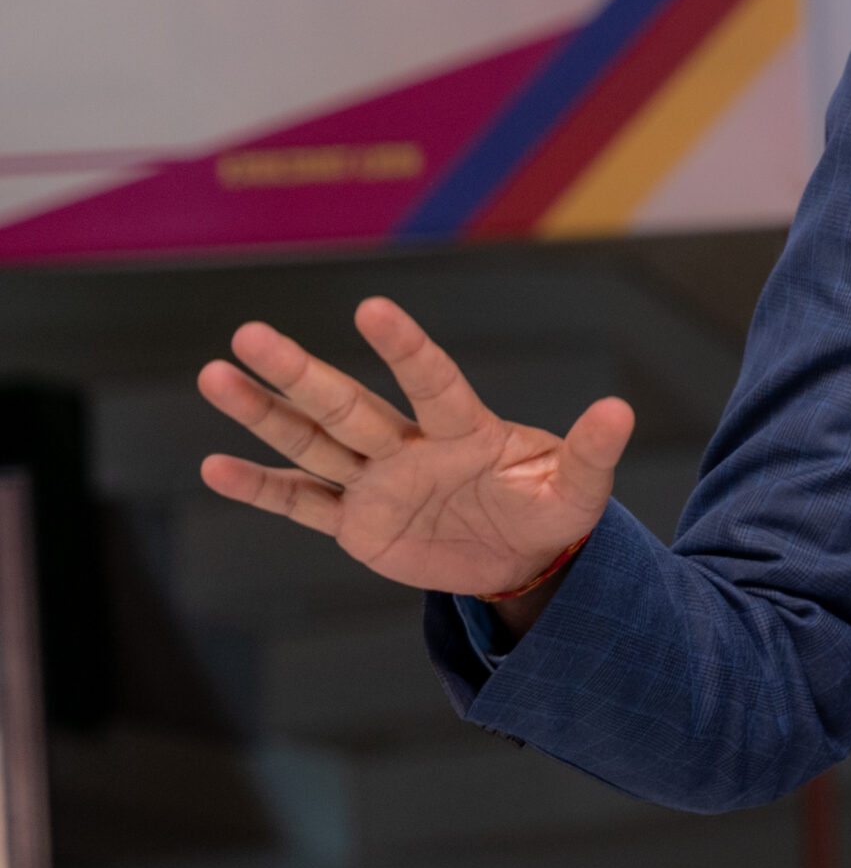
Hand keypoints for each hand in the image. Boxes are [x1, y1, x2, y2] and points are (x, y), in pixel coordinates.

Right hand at [197, 296, 632, 604]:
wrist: (525, 558)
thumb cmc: (552, 509)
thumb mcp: (578, 489)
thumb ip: (591, 451)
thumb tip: (619, 410)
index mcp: (465, 431)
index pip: (432, 382)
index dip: (405, 348)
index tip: (372, 308)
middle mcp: (411, 446)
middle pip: (349, 405)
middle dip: (299, 373)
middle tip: (249, 333)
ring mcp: (379, 482)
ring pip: (313, 443)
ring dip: (265, 414)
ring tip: (214, 374)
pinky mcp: (358, 524)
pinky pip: (304, 503)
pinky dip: (261, 491)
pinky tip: (214, 467)